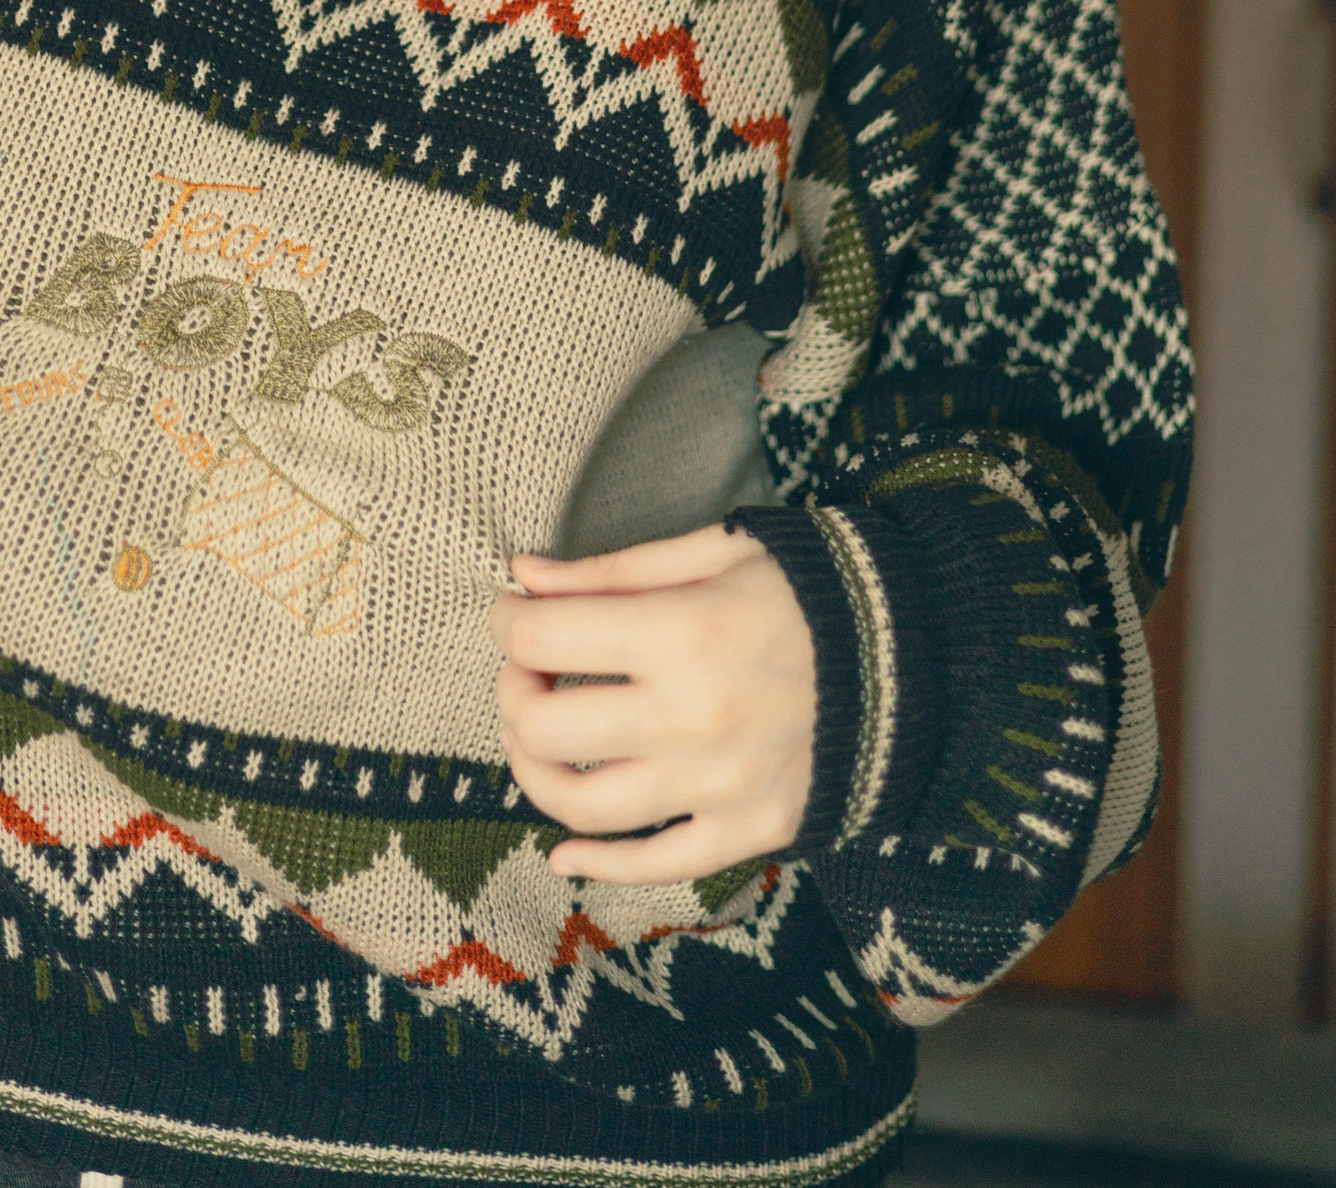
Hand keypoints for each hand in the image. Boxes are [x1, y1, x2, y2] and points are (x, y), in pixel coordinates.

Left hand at [489, 523, 813, 884]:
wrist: (912, 657)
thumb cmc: (803, 590)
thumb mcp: (711, 553)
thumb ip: (611, 570)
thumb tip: (523, 574)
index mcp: (682, 634)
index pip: (542, 640)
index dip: (509, 621)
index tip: (517, 614)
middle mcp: (692, 719)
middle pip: (545, 729)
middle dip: (514, 694)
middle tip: (528, 671)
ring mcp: (718, 787)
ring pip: (581, 808)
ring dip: (535, 771)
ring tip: (540, 736)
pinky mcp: (748, 833)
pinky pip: (654, 867)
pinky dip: (596, 866)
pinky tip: (566, 850)